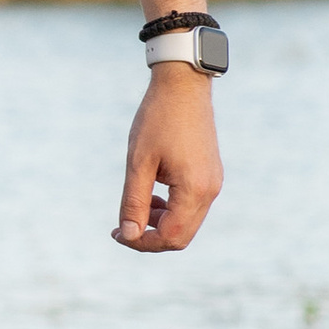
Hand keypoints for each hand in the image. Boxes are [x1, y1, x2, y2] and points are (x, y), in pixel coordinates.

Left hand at [113, 63, 223, 251]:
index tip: (116, 233)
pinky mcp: (210, 175)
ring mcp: (213, 183)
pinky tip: (151, 195)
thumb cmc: (157, 119)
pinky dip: (170, 209)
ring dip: (160, 223)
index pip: (170, 236)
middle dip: (150, 237)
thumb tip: (129, 235)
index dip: (141, 242)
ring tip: (136, 206)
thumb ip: (133, 201)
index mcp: (194, 189)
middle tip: (121, 227)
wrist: (183, 86)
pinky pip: (191, 206)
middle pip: (181, 236)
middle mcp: (210, 190)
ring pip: (187, 223)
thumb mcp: (138, 162)